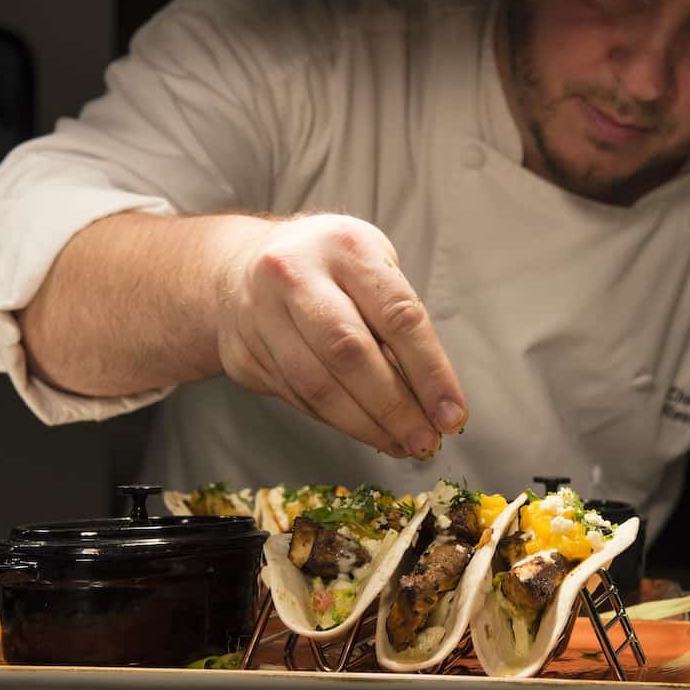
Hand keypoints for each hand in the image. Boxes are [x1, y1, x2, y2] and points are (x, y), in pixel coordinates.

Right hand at [216, 214, 466, 457]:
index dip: (430, 372)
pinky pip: (296, 398)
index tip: (452, 414)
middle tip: (426, 442)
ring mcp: (259, 314)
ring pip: (317, 385)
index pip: (396, 315)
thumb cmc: (328, 268)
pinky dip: (336, 421)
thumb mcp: (369, 267)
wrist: (237, 266)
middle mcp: (294, 274)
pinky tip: (364, 430)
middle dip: (395, 407)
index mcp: (344, 245)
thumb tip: (431, 398)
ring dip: (366, 425)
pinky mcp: (241, 353)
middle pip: (349, 352)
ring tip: (401, 444)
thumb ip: (397, 321)